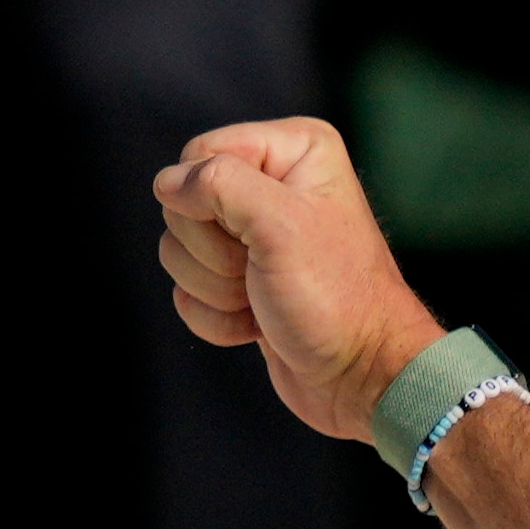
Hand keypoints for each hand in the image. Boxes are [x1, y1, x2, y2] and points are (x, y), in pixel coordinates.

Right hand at [152, 117, 441, 442]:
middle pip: (183, 204)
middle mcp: (274, 184)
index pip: (199, 154)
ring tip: (266, 300)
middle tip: (264, 273)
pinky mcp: (239, 282)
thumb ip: (219, 184)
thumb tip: (168, 182)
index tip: (260, 238)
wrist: (362, 377)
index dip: (211, 204)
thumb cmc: (336, 300)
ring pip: (177, 249)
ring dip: (217, 289)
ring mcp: (253, 237)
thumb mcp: (281, 226)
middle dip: (216, 253)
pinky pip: (187, 291)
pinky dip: (217, 317)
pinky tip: (257, 325)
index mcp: (295, 151)